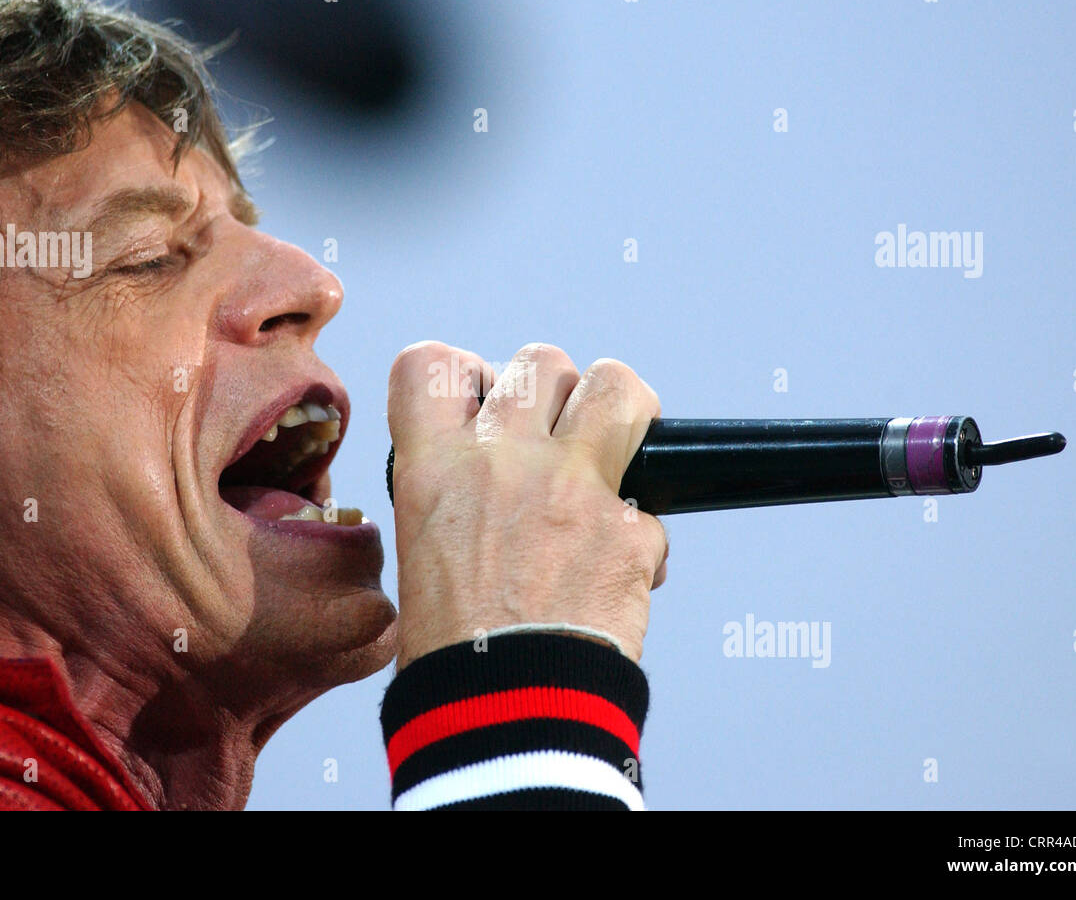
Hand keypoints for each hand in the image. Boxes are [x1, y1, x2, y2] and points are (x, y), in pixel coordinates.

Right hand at [387, 341, 667, 667]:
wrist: (503, 713)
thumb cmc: (454, 653)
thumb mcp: (421, 552)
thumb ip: (454, 495)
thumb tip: (488, 479)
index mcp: (434, 468)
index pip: (432, 365)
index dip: (460, 374)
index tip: (478, 398)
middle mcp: (502, 460)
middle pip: (539, 363)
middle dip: (552, 393)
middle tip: (555, 437)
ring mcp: (572, 487)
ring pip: (618, 388)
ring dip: (620, 413)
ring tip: (616, 450)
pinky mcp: (630, 528)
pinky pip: (654, 502)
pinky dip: (641, 530)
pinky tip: (620, 566)